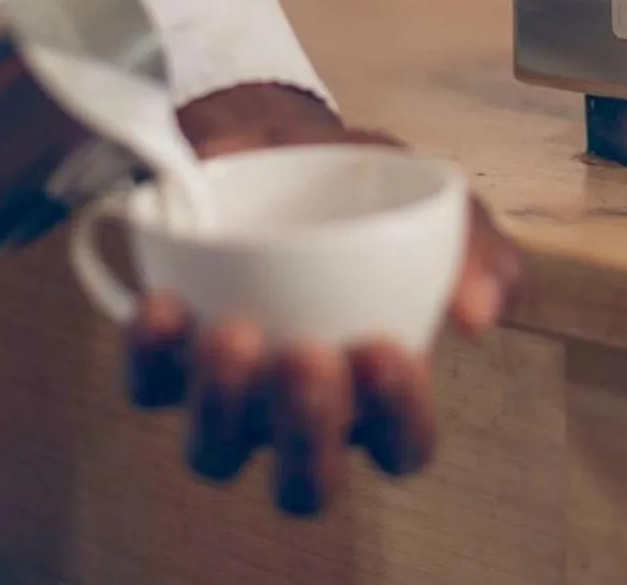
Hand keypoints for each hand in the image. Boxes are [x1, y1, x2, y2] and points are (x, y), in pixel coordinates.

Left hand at [123, 84, 521, 515]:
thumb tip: (479, 312)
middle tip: (311, 354)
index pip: (400, 445)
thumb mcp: (429, 202)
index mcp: (375, 390)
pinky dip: (152, 355)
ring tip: (234, 332)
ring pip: (217, 453)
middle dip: (307, 433)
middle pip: (306, 483)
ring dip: (226, 404)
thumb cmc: (359, 193)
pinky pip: (148, 387)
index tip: (388, 347)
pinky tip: (166, 305)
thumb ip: (473, 250)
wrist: (274, 142)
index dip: (398, 419)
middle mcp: (300, 411)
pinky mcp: (165, 361)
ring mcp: (230, 396)